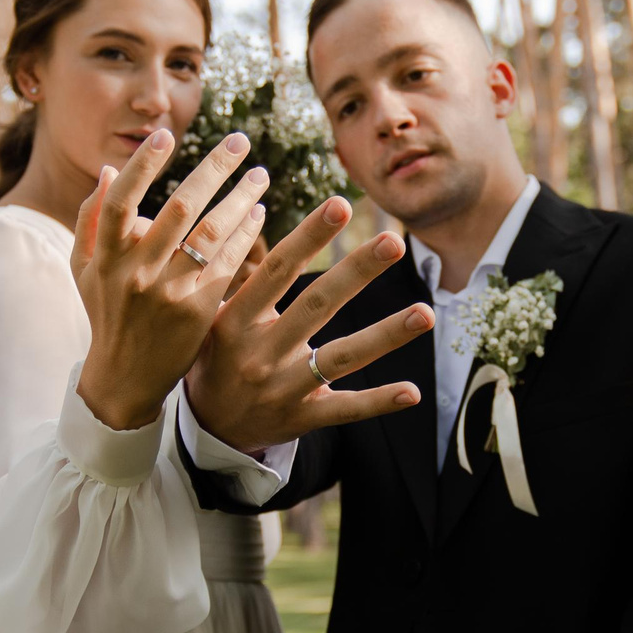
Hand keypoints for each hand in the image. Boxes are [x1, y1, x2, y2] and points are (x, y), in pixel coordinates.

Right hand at [71, 129, 269, 431]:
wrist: (125, 377)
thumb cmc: (105, 312)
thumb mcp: (84, 268)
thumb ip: (90, 218)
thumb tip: (109, 170)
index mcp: (106, 258)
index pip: (121, 201)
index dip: (143, 166)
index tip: (166, 134)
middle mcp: (137, 273)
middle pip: (180, 208)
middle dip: (213, 169)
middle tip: (239, 141)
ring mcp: (170, 293)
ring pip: (212, 234)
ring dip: (240, 199)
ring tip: (260, 174)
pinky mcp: (198, 311)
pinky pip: (229, 264)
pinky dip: (245, 236)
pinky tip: (259, 214)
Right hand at [184, 196, 431, 452]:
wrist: (206, 427)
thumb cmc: (215, 354)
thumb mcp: (209, 315)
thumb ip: (232, 270)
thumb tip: (255, 207)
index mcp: (235, 319)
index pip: (277, 270)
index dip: (309, 236)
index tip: (341, 205)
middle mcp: (259, 353)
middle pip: (316, 306)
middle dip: (357, 272)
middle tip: (393, 242)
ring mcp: (282, 388)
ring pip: (340, 357)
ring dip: (385, 335)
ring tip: (426, 313)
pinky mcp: (301, 417)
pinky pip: (345, 409)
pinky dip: (379, 401)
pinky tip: (412, 392)